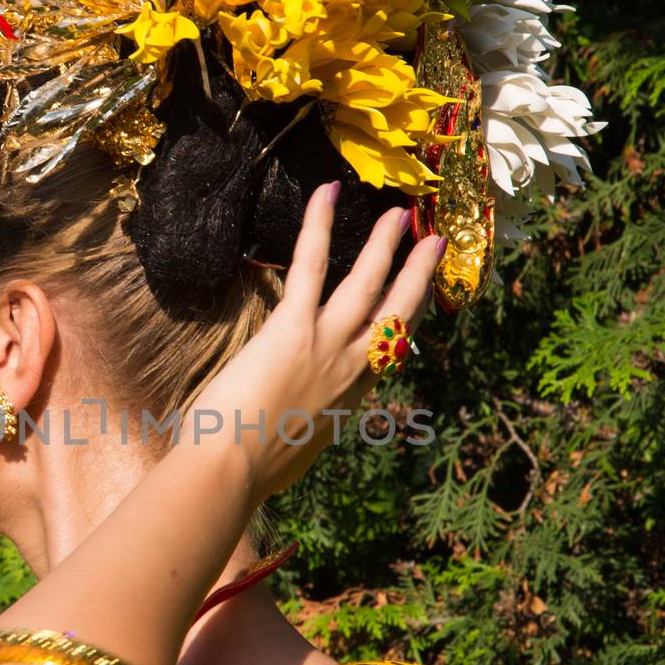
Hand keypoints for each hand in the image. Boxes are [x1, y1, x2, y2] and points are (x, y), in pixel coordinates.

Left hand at [185, 182, 442, 507]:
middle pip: (397, 313)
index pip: (388, 352)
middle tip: (433, 243)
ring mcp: (327, 346)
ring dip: (387, 245)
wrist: (231, 472)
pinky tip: (327, 192)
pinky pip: (312, 265)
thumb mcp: (294, 453)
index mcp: (350, 400)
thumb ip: (302, 431)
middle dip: (418, 274)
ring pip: (368, 284)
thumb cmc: (251, 471)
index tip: (421, 299)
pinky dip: (319, 226)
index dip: (408, 321)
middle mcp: (350, 370)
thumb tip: (290, 434)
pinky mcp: (293, 328)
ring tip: (400, 214)